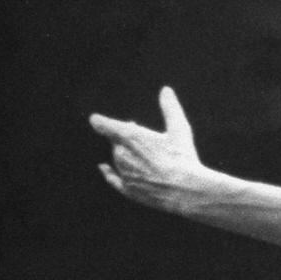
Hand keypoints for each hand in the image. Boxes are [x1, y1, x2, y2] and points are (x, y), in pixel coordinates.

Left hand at [89, 87, 206, 212]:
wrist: (185, 190)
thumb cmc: (183, 157)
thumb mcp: (180, 129)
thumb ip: (170, 108)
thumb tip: (166, 90)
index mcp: (130, 136)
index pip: (104, 125)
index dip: (100, 121)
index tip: (95, 119)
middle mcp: (121, 154)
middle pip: (116, 142)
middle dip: (125, 139)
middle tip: (145, 141)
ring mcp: (123, 172)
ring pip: (117, 159)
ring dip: (125, 154)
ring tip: (147, 157)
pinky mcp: (127, 189)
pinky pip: (112, 178)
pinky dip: (107, 172)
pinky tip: (103, 168)